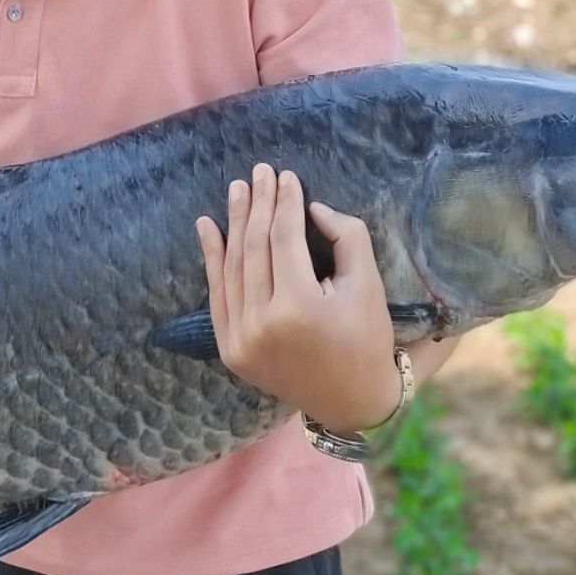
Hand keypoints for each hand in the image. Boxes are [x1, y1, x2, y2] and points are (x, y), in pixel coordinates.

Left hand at [195, 166, 401, 432]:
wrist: (350, 401)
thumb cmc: (366, 337)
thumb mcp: (367, 285)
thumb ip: (347, 237)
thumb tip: (312, 208)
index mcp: (299, 307)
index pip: (283, 238)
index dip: (285, 203)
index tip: (287, 175)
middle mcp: (262, 323)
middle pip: (254, 248)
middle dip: (257, 205)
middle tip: (260, 172)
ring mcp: (240, 339)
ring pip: (233, 267)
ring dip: (233, 224)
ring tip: (238, 189)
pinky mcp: (230, 350)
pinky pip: (217, 295)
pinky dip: (212, 259)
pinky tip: (208, 226)